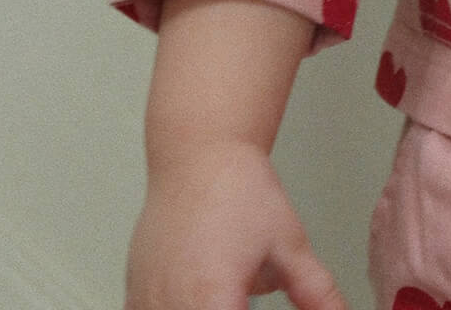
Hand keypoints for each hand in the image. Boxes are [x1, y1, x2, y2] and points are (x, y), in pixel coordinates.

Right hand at [124, 140, 349, 309]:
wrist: (198, 157)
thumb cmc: (240, 193)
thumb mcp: (290, 245)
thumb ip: (316, 294)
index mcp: (211, 302)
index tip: (258, 306)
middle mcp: (172, 308)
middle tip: (249, 296)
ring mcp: (146, 305)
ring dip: (210, 309)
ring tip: (233, 290)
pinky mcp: (134, 298)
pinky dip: (185, 308)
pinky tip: (207, 295)